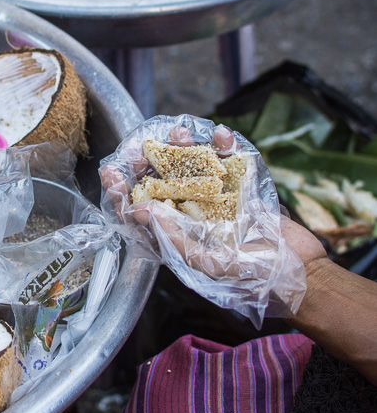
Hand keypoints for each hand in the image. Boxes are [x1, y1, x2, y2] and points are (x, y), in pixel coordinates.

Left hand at [99, 125, 320, 279]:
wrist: (303, 276)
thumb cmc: (255, 279)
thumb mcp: (209, 265)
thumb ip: (174, 240)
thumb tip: (142, 210)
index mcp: (176, 238)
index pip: (140, 212)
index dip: (123, 193)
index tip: (110, 172)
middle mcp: (192, 217)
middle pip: (161, 183)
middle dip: (148, 163)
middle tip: (139, 147)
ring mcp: (217, 200)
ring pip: (193, 167)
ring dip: (184, 148)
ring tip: (178, 132)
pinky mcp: (243, 189)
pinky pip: (229, 161)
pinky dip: (225, 146)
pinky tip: (220, 135)